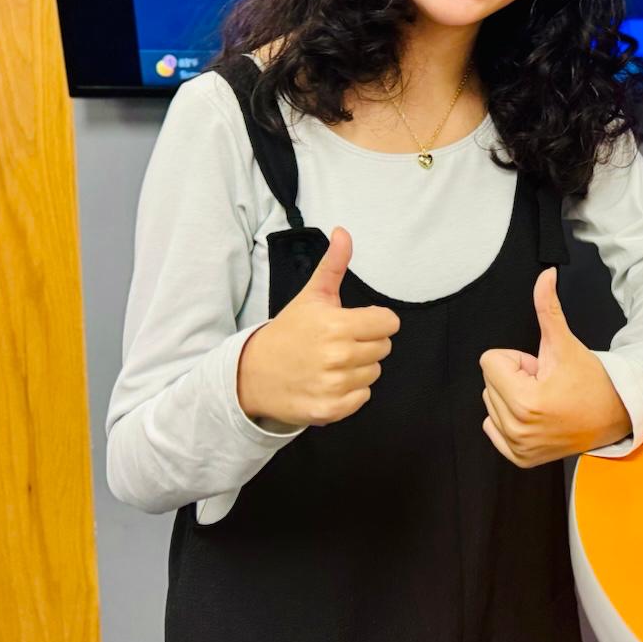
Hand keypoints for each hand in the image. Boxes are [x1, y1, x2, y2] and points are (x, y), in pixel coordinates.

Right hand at [237, 227, 400, 427]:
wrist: (253, 374)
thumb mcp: (312, 295)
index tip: (354, 323)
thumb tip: (343, 231)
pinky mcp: (331, 410)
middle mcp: (338, 357)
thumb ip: (334, 264)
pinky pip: (363, 397)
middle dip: (366, 343)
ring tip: (331, 362)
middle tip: (338, 343)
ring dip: (358, 368)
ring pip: (374, 372)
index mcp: (337, 325)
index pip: (389, 323)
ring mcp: (334, 385)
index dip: (374, 321)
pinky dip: (350, 391)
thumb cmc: (289, 331)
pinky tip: (329, 381)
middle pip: (384, 348)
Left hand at [479, 268, 630, 467]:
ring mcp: (518, 447)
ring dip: (513, 397)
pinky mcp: (520, 458)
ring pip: (490, 404)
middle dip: (515, 378)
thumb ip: (548, 308)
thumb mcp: (565, 343)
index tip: (542, 369)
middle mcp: (518, 429)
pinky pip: (492, 428)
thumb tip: (545, 275)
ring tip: (545, 399)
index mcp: (525, 401)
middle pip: (488, 383)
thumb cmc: (590, 380)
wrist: (614, 415)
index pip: (490, 362)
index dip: (518, 360)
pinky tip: (537, 416)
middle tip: (546, 384)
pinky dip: (510, 420)